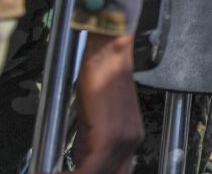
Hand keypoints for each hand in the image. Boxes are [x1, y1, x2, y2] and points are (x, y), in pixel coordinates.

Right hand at [72, 33, 143, 173]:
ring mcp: (125, 140)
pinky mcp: (111, 137)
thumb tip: (78, 162)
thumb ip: (89, 142)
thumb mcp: (94, 117)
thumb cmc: (100, 74)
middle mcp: (132, 141)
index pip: (112, 171)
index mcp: (130, 137)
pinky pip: (91, 169)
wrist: (108, 50)